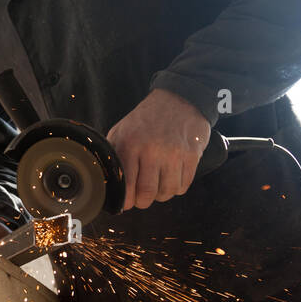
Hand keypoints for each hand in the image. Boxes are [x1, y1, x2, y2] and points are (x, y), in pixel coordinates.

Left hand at [106, 89, 210, 209]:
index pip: (127, 186)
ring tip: (158, 184)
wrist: (179, 99)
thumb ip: (114, 155)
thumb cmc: (146, 119)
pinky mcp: (192, 156)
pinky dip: (177, 187)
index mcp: (129, 145)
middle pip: (147, 194)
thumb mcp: (122, 130)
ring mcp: (173, 154)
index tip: (127, 202)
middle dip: (143, 201)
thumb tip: (109, 182)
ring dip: (161, 194)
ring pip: (167, 193)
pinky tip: (171, 177)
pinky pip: (183, 185)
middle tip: (143, 197)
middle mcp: (151, 151)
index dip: (126, 201)